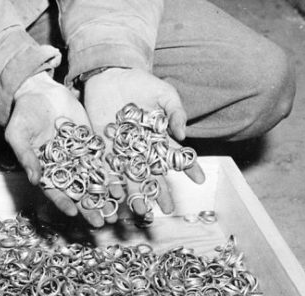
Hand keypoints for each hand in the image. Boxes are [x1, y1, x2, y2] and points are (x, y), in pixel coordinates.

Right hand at [6, 72, 105, 226]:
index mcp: (44, 170)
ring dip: (104, 197)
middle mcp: (63, 167)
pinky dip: (111, 175)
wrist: (40, 91)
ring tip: (116, 211)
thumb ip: (26, 156)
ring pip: (93, 181)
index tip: (74, 213)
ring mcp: (78, 157)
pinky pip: (102, 162)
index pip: (54, 191)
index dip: (63, 202)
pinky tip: (121, 186)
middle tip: (102, 223)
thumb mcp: (18, 134)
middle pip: (78, 192)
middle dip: (90, 208)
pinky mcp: (90, 144)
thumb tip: (33, 179)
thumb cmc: (23, 114)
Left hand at [83, 68, 204, 214]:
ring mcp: (123, 151)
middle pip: (154, 175)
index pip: (176, 156)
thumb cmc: (141, 83)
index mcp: (159, 138)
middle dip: (161, 193)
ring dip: (137, 195)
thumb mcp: (164, 94)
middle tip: (168, 210)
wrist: (110, 74)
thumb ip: (175, 112)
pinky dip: (112, 182)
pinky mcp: (104, 148)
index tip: (200, 180)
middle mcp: (142, 149)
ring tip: (142, 211)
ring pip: (132, 177)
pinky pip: (108, 169)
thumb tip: (183, 136)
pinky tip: (116, 196)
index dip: (189, 168)